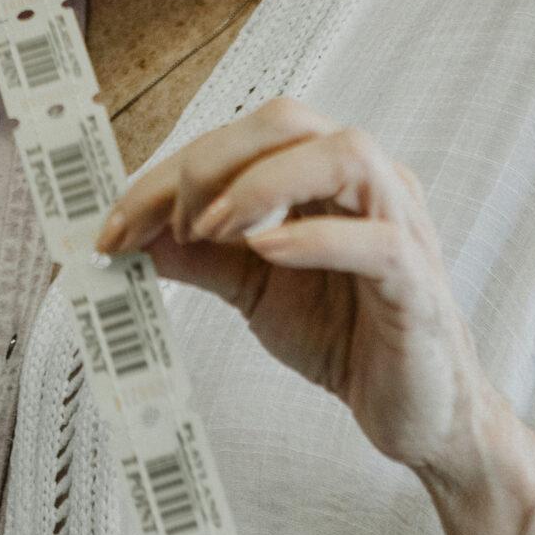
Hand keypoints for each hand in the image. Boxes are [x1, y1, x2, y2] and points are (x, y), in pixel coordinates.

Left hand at [96, 97, 496, 478]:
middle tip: (167, 224)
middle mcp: (367, 183)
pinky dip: (316, 238)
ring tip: (210, 230)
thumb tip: (129, 232)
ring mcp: (402, 225)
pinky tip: (264, 253)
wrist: (414, 412)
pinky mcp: (419, 282)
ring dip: (264, 183)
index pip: (243, 138)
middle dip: (210, 163)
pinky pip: (377, 240)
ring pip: (346, 154)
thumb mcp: (252, 288)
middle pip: (289, 122)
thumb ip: (198, 255)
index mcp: (324, 174)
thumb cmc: (344, 335)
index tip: (115, 222)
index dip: (170, 171)